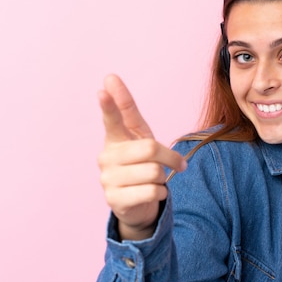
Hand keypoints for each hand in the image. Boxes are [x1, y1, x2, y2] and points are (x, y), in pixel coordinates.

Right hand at [97, 74, 186, 240]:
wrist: (138, 202)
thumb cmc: (141, 165)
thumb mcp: (142, 139)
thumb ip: (130, 113)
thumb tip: (111, 79)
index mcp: (115, 138)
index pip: (112, 119)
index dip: (110, 105)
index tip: (103, 90)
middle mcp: (106, 157)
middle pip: (149, 148)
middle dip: (170, 158)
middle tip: (177, 165)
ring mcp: (108, 179)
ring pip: (153, 171)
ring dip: (163, 178)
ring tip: (154, 181)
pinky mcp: (115, 200)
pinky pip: (152, 190)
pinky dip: (161, 193)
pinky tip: (152, 193)